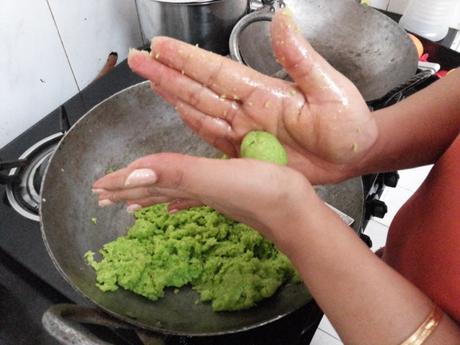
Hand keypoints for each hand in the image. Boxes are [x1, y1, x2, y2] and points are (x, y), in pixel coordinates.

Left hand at [92, 153, 320, 250]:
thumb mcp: (218, 177)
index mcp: (189, 184)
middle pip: (153, 191)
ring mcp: (212, 194)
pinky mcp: (229, 194)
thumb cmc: (265, 192)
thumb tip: (134, 176)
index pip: (147, 182)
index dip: (121, 182)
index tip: (98, 186)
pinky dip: (179, 199)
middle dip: (126, 192)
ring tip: (129, 203)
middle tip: (102, 197)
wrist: (297, 213)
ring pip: (170, 194)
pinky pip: (194, 197)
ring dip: (148, 196)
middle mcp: (196, 191)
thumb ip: (179, 173)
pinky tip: (175, 206)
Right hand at [127, 9, 377, 184]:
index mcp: (263, 91)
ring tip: (151, 81)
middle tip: (138, 59)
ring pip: (201, 112)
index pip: (216, 71)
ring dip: (174, 96)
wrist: (355, 156)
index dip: (187, 60)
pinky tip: (179, 115)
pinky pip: (213, 140)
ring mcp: (245, 132)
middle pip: (200, 89)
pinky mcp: (247, 154)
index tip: (159, 47)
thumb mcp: (330, 89)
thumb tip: (282, 18)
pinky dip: (193, 128)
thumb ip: (300, 59)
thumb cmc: (349, 123)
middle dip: (168, 74)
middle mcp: (248, 108)